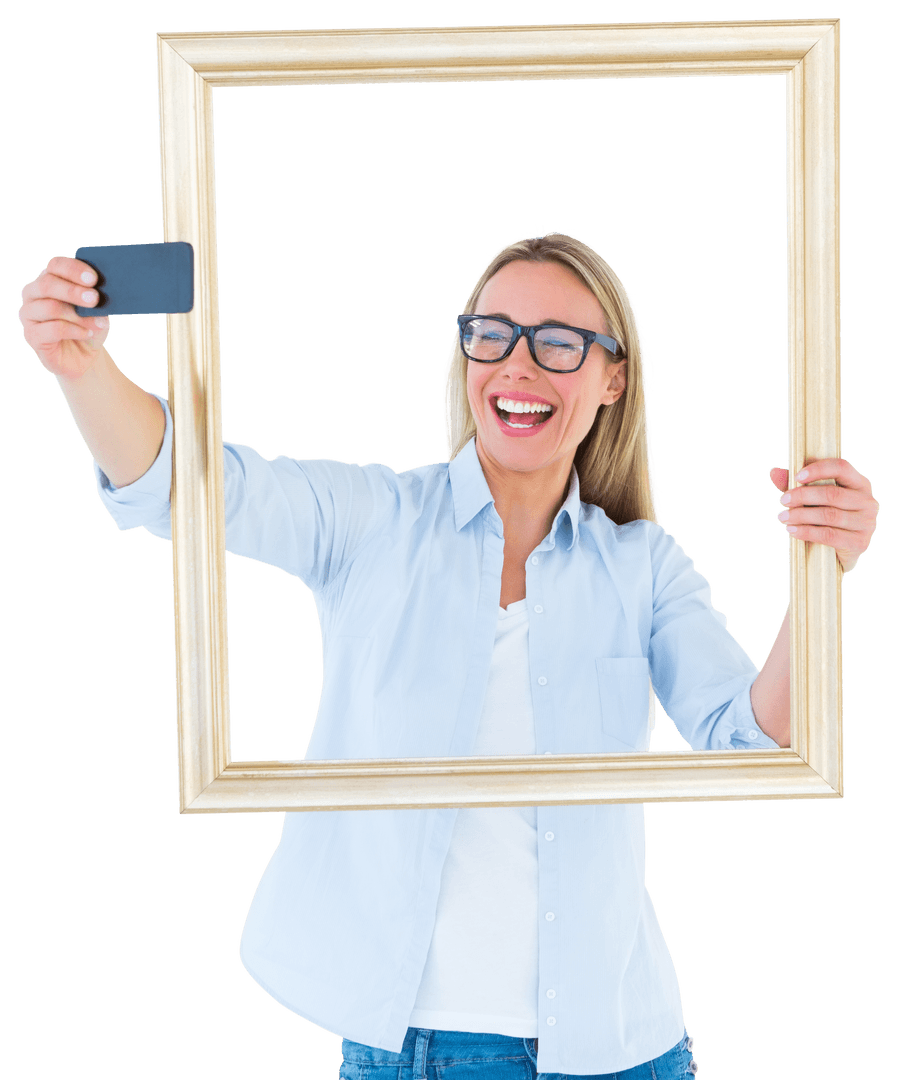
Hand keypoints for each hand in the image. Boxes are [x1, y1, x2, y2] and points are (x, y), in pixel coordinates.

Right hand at [18, 255, 110, 379]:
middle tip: (95, 299)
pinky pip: (52, 329)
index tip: (94, 279)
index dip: (74, 270)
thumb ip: (95, 296)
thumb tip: (103, 289)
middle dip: (73, 291)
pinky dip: (74, 331)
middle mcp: (34, 294)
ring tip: (98, 323)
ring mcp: (29, 314)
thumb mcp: (97, 309)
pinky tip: (88, 333)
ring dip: (78, 316)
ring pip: (50, 308)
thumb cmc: (88, 326)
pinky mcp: (32, 335)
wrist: (84, 358)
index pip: (56, 265)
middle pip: (48, 284)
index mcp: (50, 279)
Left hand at [769, 460, 879, 573]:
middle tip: (783, 500)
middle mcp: (867, 501)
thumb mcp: (811, 499)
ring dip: (801, 515)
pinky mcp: (859, 542)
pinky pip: (829, 535)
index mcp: (859, 483)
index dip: (818, 470)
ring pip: (829, 515)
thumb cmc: (824, 518)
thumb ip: (796, 485)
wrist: (838, 553)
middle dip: (803, 496)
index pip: (841, 468)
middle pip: (832, 494)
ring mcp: (866, 523)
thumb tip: (774, 472)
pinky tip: (792, 530)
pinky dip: (807, 532)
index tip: (796, 477)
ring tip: (783, 517)